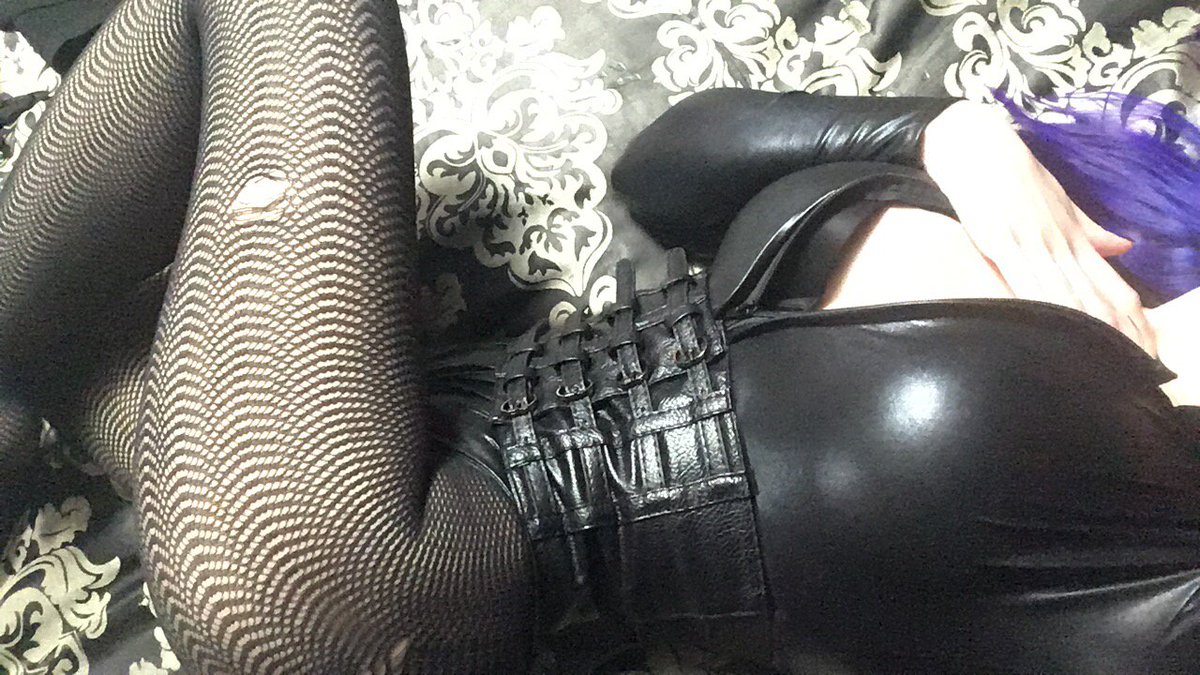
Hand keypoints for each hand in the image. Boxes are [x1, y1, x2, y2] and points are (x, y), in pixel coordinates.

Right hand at [923, 101, 1155, 355]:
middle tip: (1136, 378)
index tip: (1149, 360)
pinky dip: (1044, 312)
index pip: (1117, 292)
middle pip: (1101, 305)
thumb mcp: (1056, 200)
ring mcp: (1032, 246)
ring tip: (1106, 370)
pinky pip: (1028, 285)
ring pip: (1071, 300)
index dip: (1137, 328)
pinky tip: (1052, 336)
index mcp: (1074, 241)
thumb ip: (1088, 229)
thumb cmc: (1011, 172)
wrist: (975, 143)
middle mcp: (1061, 247)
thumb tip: (1123, 245)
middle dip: (1121, 343)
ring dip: (1090, 336)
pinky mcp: (1001, 242)